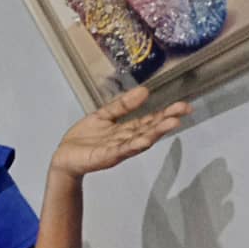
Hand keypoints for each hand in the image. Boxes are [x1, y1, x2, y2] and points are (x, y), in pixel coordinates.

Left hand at [51, 86, 191, 179]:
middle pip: (149, 130)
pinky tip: (144, 140)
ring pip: (140, 140)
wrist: (64, 157)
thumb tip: (145, 90)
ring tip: (172, 123)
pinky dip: (132, 146)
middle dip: (166, 121)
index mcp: (126, 130)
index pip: (150, 120)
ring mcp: (117, 150)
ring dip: (156, 132)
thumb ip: (123, 105)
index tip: (183, 106)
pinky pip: (121, 150)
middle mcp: (126, 141)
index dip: (166, 113)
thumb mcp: (104, 115)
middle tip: (183, 111)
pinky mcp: (105, 157)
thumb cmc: (84, 138)